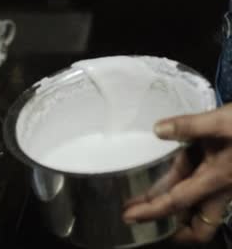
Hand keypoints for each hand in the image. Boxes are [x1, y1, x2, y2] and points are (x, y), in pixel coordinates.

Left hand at [123, 104, 231, 243]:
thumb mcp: (222, 120)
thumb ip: (190, 126)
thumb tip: (158, 130)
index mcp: (216, 180)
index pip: (176, 203)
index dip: (151, 212)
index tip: (128, 217)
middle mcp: (221, 189)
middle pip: (199, 226)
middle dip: (172, 229)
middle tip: (141, 219)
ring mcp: (225, 184)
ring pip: (200, 209)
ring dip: (175, 209)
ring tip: (145, 199)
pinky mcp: (226, 175)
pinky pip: (202, 190)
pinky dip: (183, 190)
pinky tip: (167, 176)